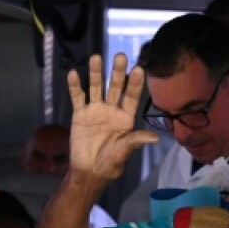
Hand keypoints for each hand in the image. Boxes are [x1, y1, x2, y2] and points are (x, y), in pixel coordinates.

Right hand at [67, 53, 159, 179]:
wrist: (89, 171)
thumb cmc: (110, 163)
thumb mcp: (124, 152)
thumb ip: (135, 141)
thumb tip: (155, 137)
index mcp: (126, 118)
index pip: (132, 97)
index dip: (135, 84)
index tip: (139, 69)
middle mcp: (112, 110)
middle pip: (115, 87)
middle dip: (117, 72)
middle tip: (120, 56)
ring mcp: (96, 110)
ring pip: (97, 87)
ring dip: (96, 73)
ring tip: (96, 57)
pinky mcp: (80, 114)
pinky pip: (78, 97)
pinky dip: (75, 86)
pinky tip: (74, 74)